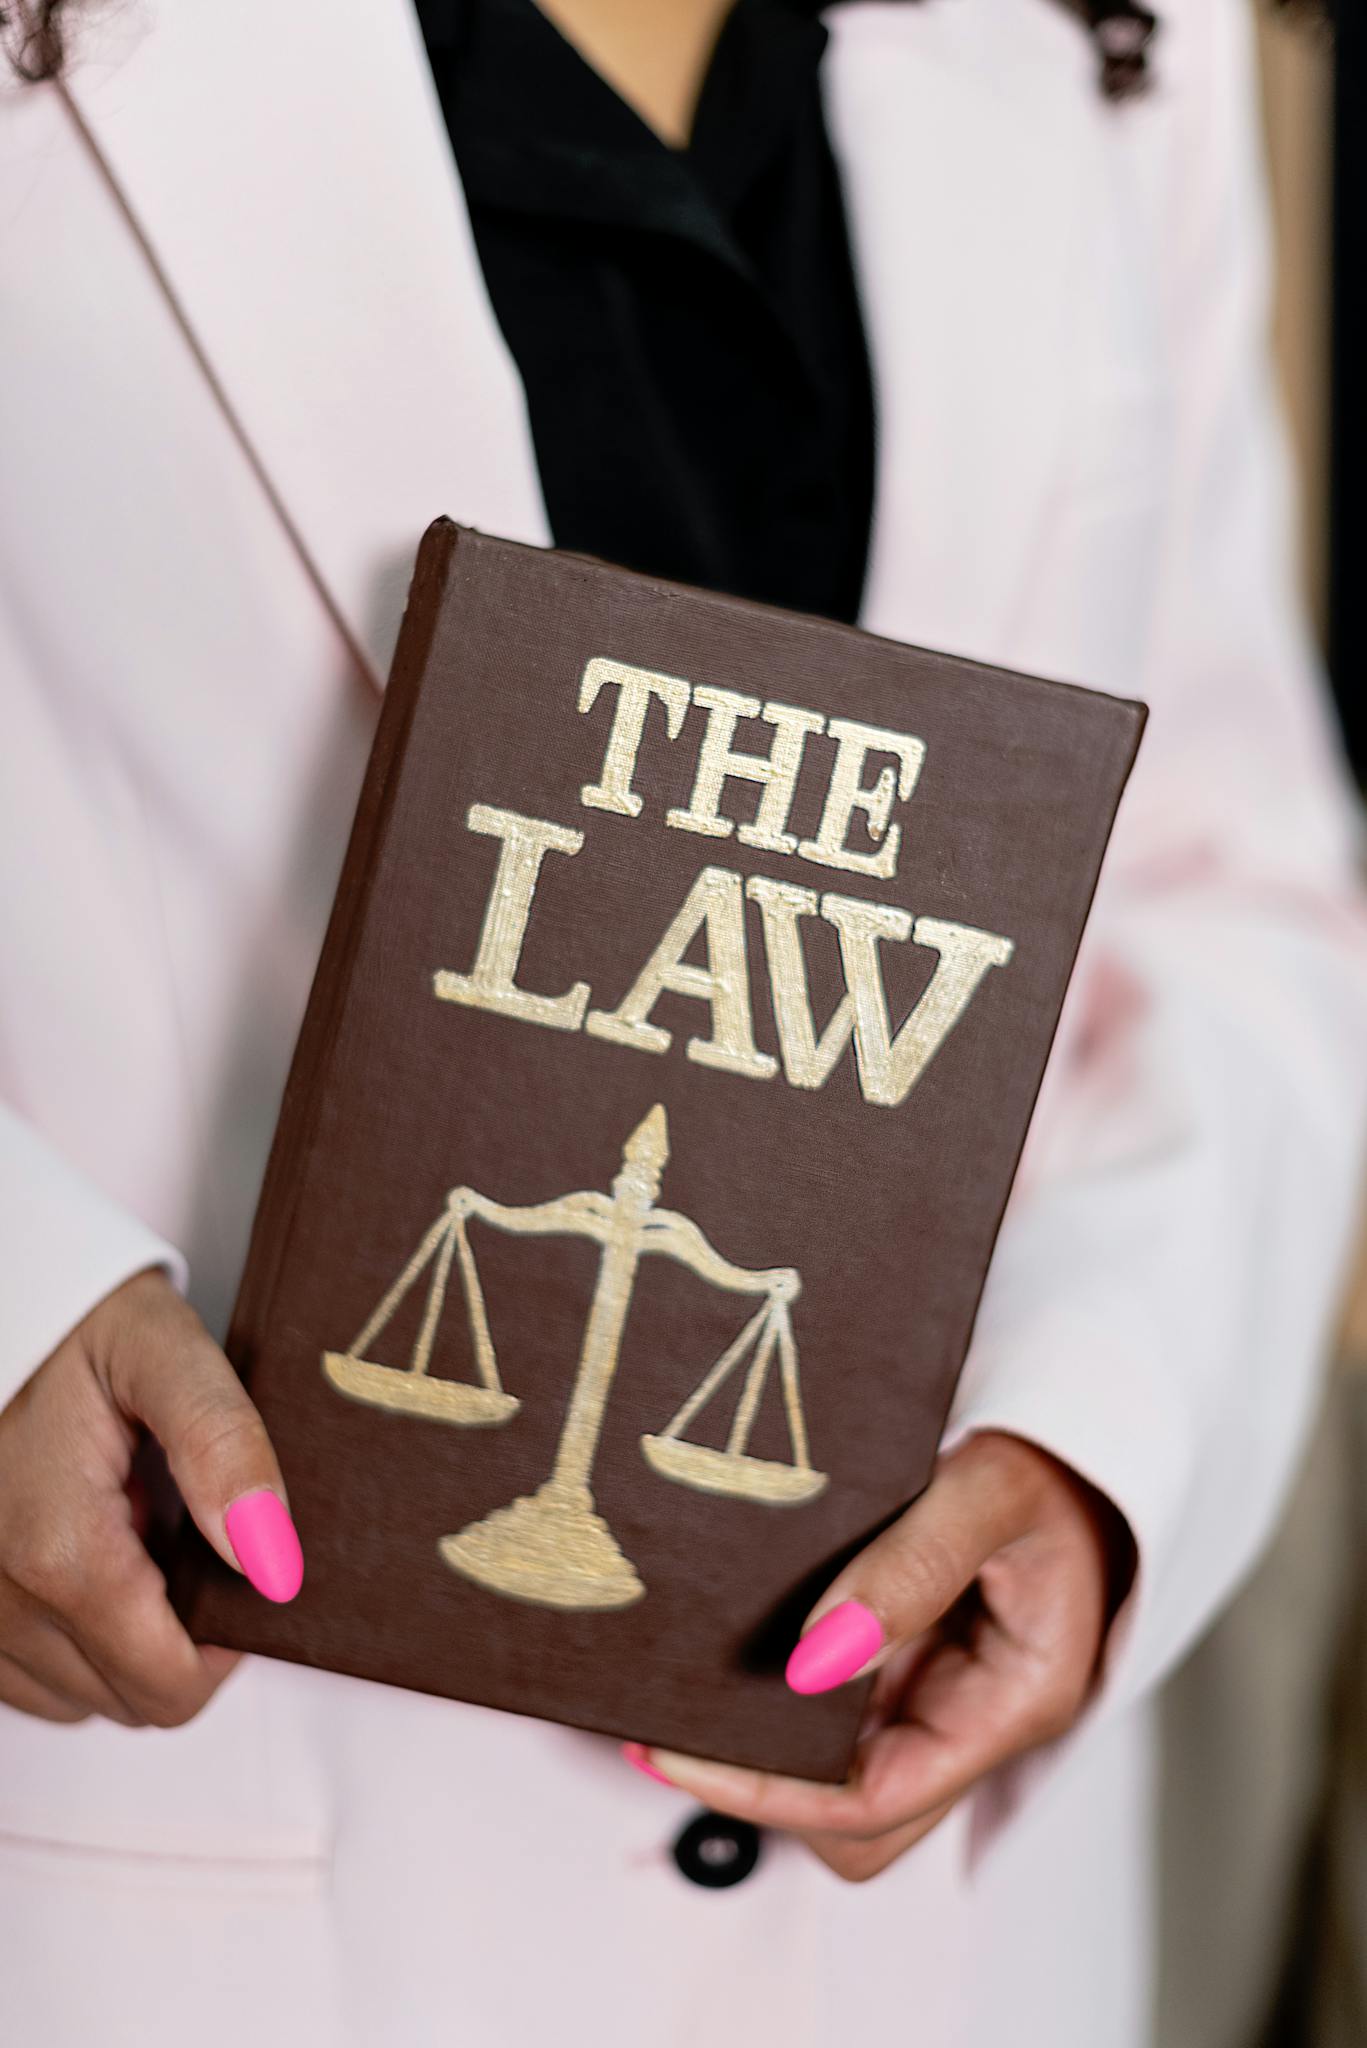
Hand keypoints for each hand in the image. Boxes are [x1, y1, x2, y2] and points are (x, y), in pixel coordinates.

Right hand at [0, 1267, 301, 1727]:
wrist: (6, 1297)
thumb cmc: (81, 1319)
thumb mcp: (165, 1351)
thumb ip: (224, 1445)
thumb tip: (273, 1561)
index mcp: (58, 1549)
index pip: (170, 1685)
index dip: (232, 1645)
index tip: (252, 1570)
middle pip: (133, 1699)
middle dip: (187, 1639)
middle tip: (204, 1539)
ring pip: (83, 1697)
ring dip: (133, 1641)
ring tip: (149, 1536)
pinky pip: (33, 1677)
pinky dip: (81, 1637)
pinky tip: (105, 1551)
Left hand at [625, 1431, 1132, 1880]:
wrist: (1093, 1416)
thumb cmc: (1061, 1451)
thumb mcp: (992, 1489)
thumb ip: (910, 1568)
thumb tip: (813, 1662)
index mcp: (1015, 1700)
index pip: (877, 1802)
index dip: (772, 1795)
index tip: (679, 1750)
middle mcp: (977, 1715)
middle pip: (857, 1816)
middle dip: (759, 1786)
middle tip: (663, 1726)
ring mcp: (947, 1689)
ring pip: (843, 1767)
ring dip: (767, 1744)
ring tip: (682, 1688)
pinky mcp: (919, 1653)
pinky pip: (842, 1703)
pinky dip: (783, 1689)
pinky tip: (726, 1645)